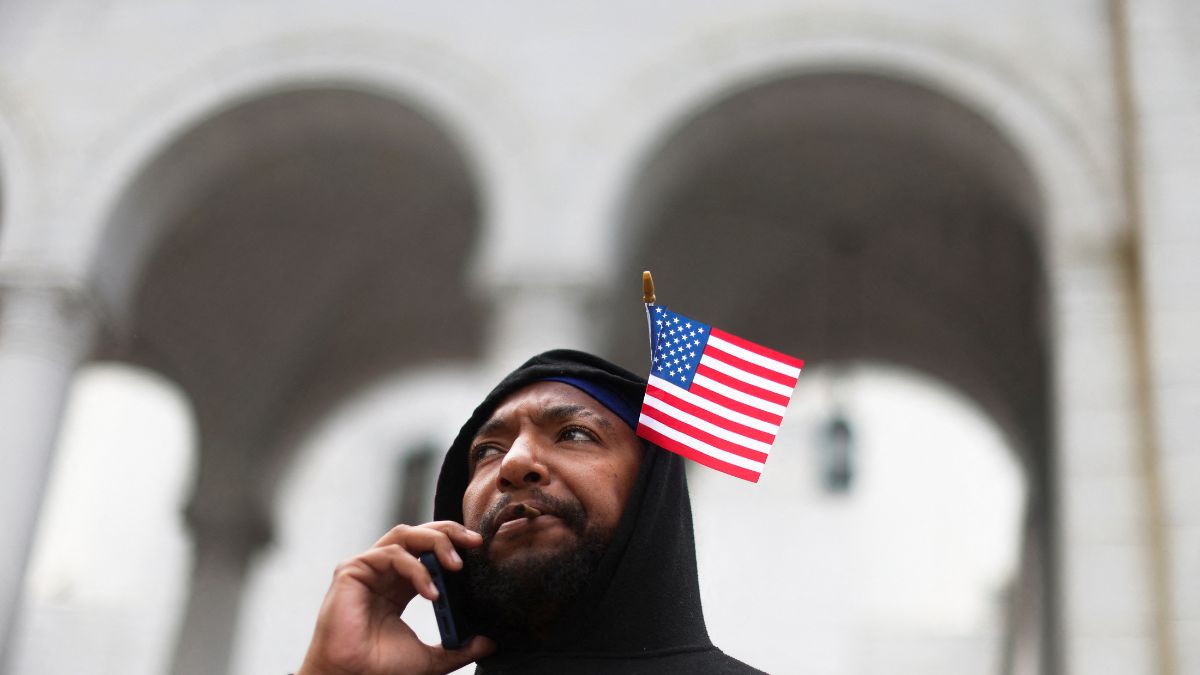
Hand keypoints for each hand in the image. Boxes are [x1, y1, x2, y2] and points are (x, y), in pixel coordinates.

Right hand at [297, 522, 495, 674]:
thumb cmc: (381, 668)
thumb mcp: (432, 657)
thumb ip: (460, 648)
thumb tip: (490, 644)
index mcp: (401, 585)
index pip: (429, 550)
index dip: (453, 544)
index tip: (479, 549)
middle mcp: (385, 571)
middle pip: (419, 534)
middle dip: (449, 532)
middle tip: (474, 542)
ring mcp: (368, 568)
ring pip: (405, 534)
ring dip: (435, 542)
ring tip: (456, 564)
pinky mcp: (353, 570)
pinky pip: (390, 555)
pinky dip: (415, 569)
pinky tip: (431, 592)